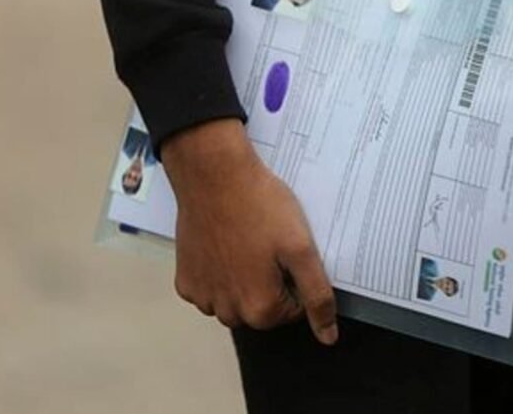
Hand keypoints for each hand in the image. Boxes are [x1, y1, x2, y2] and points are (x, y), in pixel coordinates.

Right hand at [162, 119, 337, 344]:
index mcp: (260, 308)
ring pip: (234, 302)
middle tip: (267, 245)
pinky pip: (209, 289)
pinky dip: (218, 274)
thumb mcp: (301, 248)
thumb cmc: (260, 206)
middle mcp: (228, 312)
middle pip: (262, 310)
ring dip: (243, 281)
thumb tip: (328, 337)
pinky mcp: (185, 281)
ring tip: (245, 243)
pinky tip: (222, 246)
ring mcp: (202, 297)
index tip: (286, 251)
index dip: (295, 279)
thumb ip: (317, 296)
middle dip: (270, 283)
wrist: (212, 174)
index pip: (294, 310)